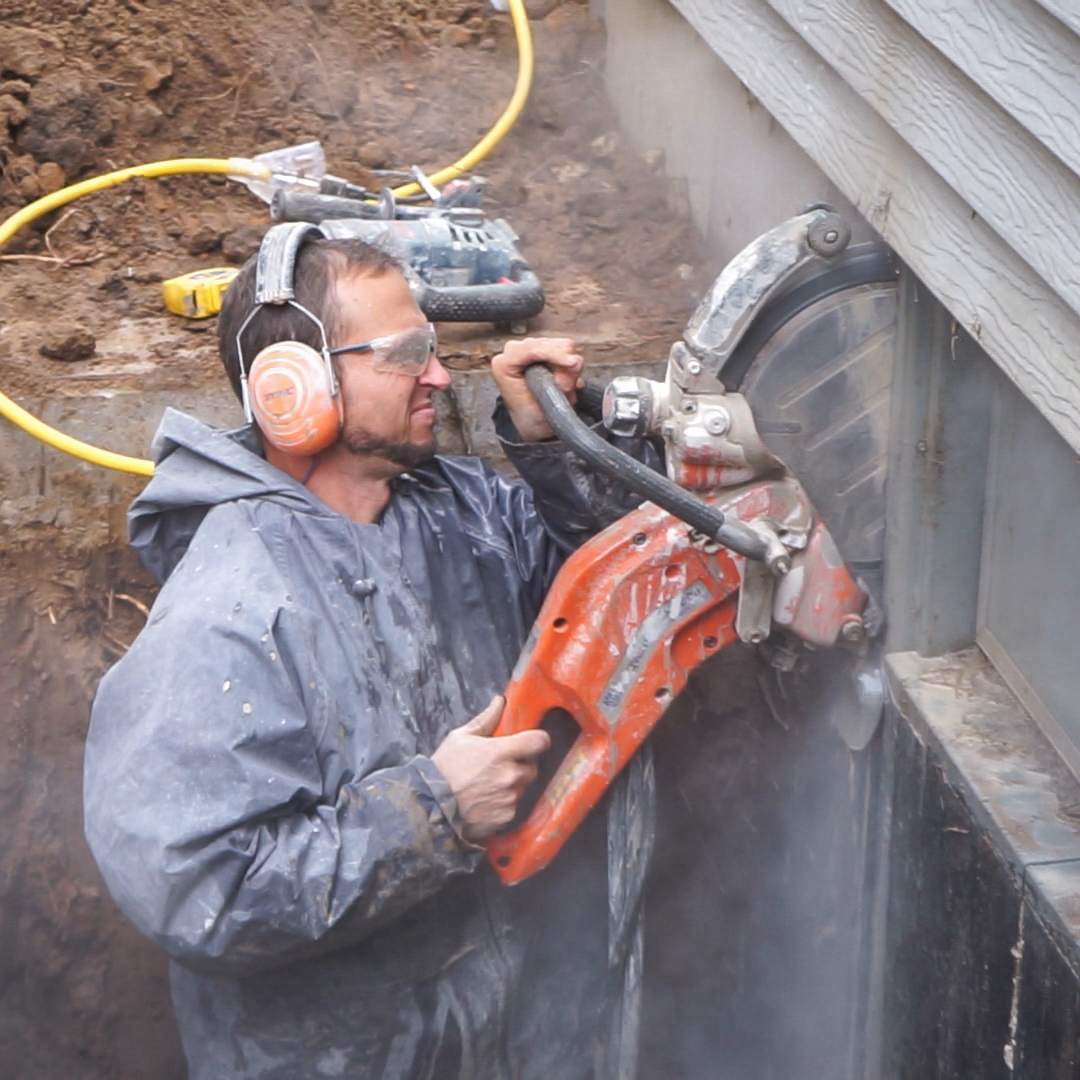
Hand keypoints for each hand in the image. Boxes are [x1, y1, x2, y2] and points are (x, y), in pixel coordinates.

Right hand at [431, 695, 550, 842]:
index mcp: (501, 752)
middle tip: (499, 767)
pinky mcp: (507, 817)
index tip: (532, 742)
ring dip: (511, 786)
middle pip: (532, 767)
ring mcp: (510, 797)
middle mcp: (510, 775)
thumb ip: (485, 720)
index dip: (538, 741)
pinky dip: (504, 804)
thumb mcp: (459, 738)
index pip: (539, 742)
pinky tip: (485, 802)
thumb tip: (500, 702)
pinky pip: (513, 806)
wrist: (431, 807)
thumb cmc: (444, 769)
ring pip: (522, 788)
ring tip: (487, 786)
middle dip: (520, 766)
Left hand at [491, 337, 584, 441]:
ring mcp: (528, 348)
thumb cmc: (534, 417)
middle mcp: (514, 351)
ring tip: (562, 390)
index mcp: (504, 363)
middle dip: (563, 368)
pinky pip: (566, 351)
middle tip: (562, 390)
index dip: (556, 354)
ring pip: (562, 346)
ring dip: (567, 370)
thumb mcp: (545, 405)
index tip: (573, 365)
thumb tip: (576, 362)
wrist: (532, 423)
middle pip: (551, 344)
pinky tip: (564, 383)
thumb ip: (561, 382)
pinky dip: (570, 368)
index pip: (532, 348)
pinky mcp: (542, 349)